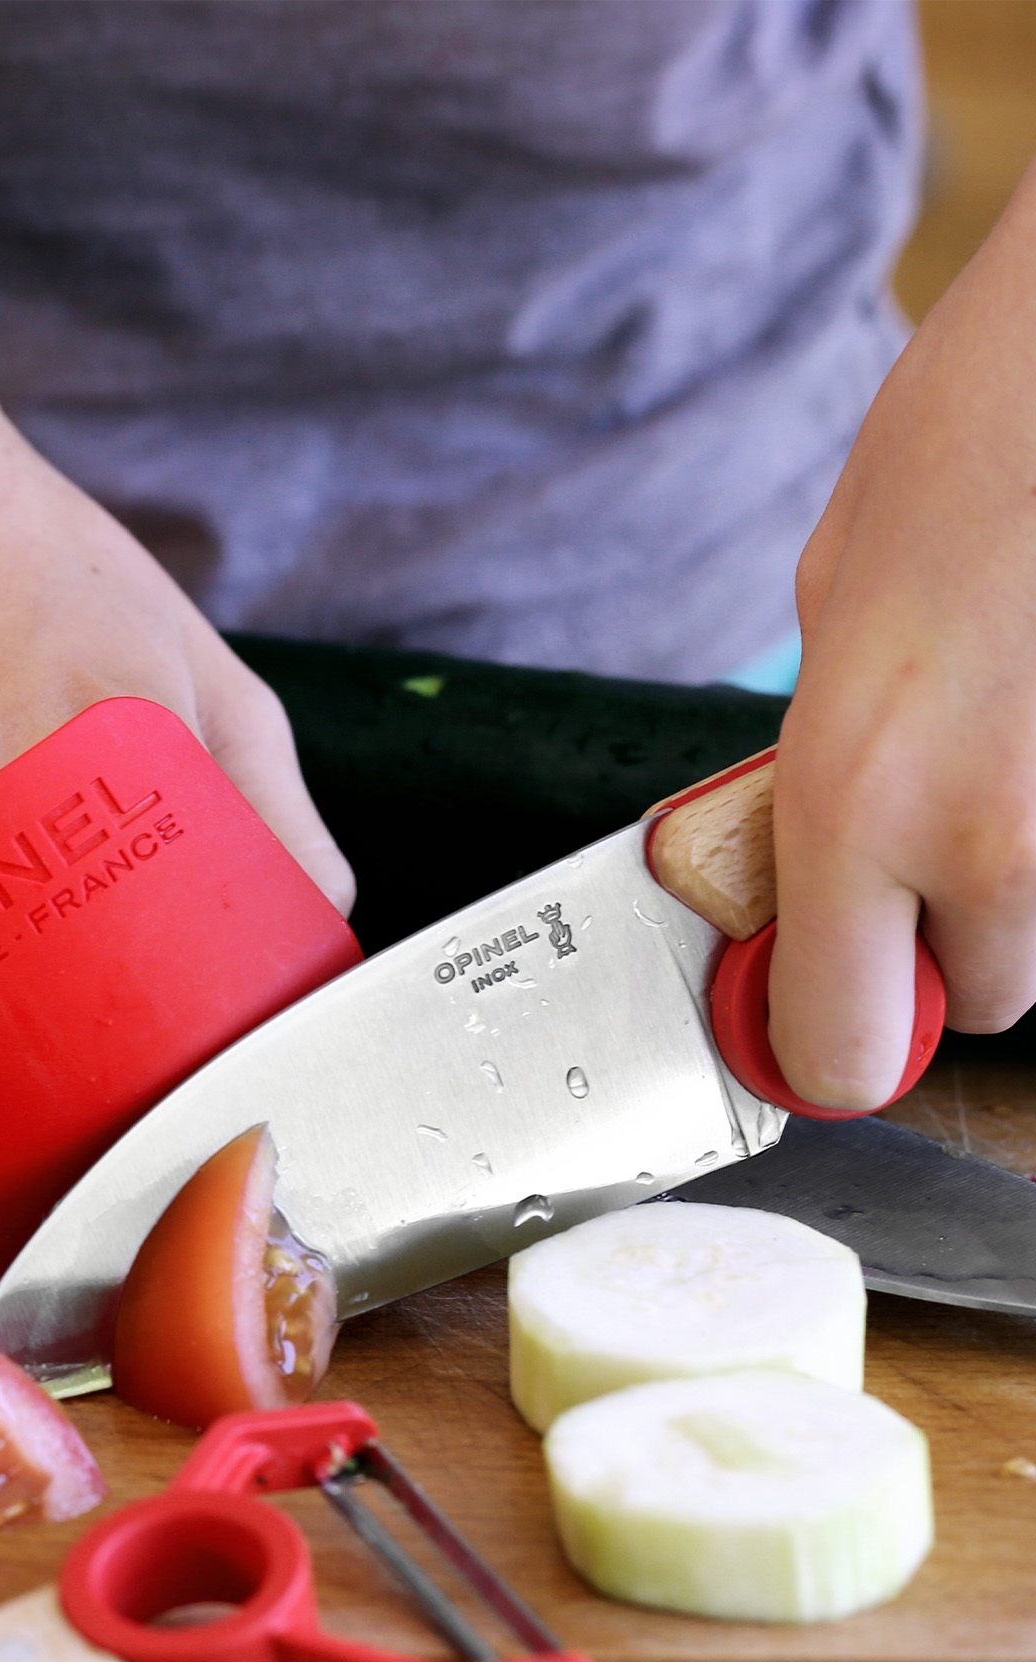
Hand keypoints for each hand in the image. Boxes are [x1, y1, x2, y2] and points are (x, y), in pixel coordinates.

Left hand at [770, 165, 1035, 1107]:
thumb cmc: (961, 454)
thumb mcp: (829, 635)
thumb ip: (820, 782)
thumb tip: (808, 871)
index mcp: (857, 807)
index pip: (840, 1046)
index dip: (826, 1041)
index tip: (810, 1019)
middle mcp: (988, 843)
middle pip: (979, 998)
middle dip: (941, 946)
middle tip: (922, 848)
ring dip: (1016, 886)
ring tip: (998, 750)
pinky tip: (1032, 729)